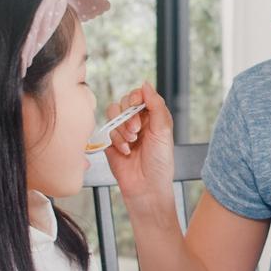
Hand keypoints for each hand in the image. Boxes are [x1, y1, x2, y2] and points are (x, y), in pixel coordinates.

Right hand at [103, 81, 175, 200]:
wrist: (146, 187)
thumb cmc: (159, 162)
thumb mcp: (163, 131)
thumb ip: (156, 105)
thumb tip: (146, 84)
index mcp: (152, 116)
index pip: (139, 95)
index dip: (135, 98)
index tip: (136, 106)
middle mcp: (137, 121)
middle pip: (123, 102)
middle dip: (128, 115)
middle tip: (136, 130)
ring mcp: (123, 131)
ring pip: (112, 114)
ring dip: (122, 127)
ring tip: (132, 141)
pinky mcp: (111, 142)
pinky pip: (106, 130)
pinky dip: (116, 140)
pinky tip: (126, 151)